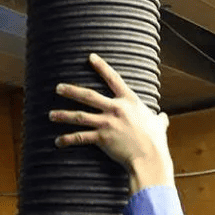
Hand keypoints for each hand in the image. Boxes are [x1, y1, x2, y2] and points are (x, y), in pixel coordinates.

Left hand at [49, 53, 174, 191]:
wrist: (150, 157)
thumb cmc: (156, 141)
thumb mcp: (159, 125)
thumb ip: (158, 119)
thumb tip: (163, 118)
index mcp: (129, 101)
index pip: (113, 79)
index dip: (101, 67)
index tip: (90, 57)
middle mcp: (116, 108)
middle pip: (88, 96)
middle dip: (71, 91)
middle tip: (58, 87)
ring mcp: (107, 123)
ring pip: (79, 116)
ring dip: (63, 115)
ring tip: (51, 115)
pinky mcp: (102, 138)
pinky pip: (80, 137)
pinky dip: (67, 139)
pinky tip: (57, 141)